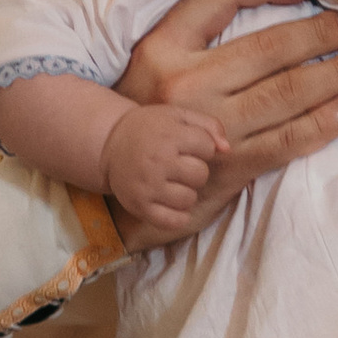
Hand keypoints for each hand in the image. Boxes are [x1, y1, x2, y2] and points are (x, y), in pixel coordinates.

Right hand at [98, 100, 223, 236]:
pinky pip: (173, 221)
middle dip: (194, 170)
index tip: (186, 145)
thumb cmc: (151, 128)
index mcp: (169, 135)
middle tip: (177, 165)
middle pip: (201, 175)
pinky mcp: (140, 206)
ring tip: (171, 182)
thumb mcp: (178, 115)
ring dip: (186, 191)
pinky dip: (178, 216)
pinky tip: (171, 203)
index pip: (208, 148)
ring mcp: (148, 186)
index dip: (201, 147)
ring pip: (190, 199)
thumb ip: (209, 125)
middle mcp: (158, 161)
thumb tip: (226, 149)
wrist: (110, 144)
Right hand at [108, 0, 337, 248]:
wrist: (122, 185)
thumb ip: (198, 35)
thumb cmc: (147, 116)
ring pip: (287, 92)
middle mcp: (185, 82)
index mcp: (163, 47)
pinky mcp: (229, 166)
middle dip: (324, 32)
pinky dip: (326, 122)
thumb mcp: (155, 63)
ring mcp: (209, 126)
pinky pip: (289, 140)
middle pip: (269, 46)